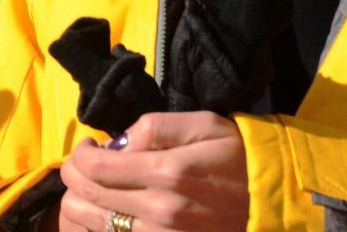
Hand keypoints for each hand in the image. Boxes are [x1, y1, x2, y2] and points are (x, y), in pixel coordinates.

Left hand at [59, 112, 248, 231]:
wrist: (271, 205)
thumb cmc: (236, 159)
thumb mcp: (203, 125)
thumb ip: (154, 126)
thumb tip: (117, 143)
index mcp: (167, 173)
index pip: (93, 168)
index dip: (80, 154)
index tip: (90, 146)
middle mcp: (159, 211)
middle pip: (85, 196)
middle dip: (74, 176)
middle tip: (88, 165)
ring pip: (90, 225)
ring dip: (81, 204)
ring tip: (97, 190)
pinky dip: (97, 229)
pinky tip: (109, 215)